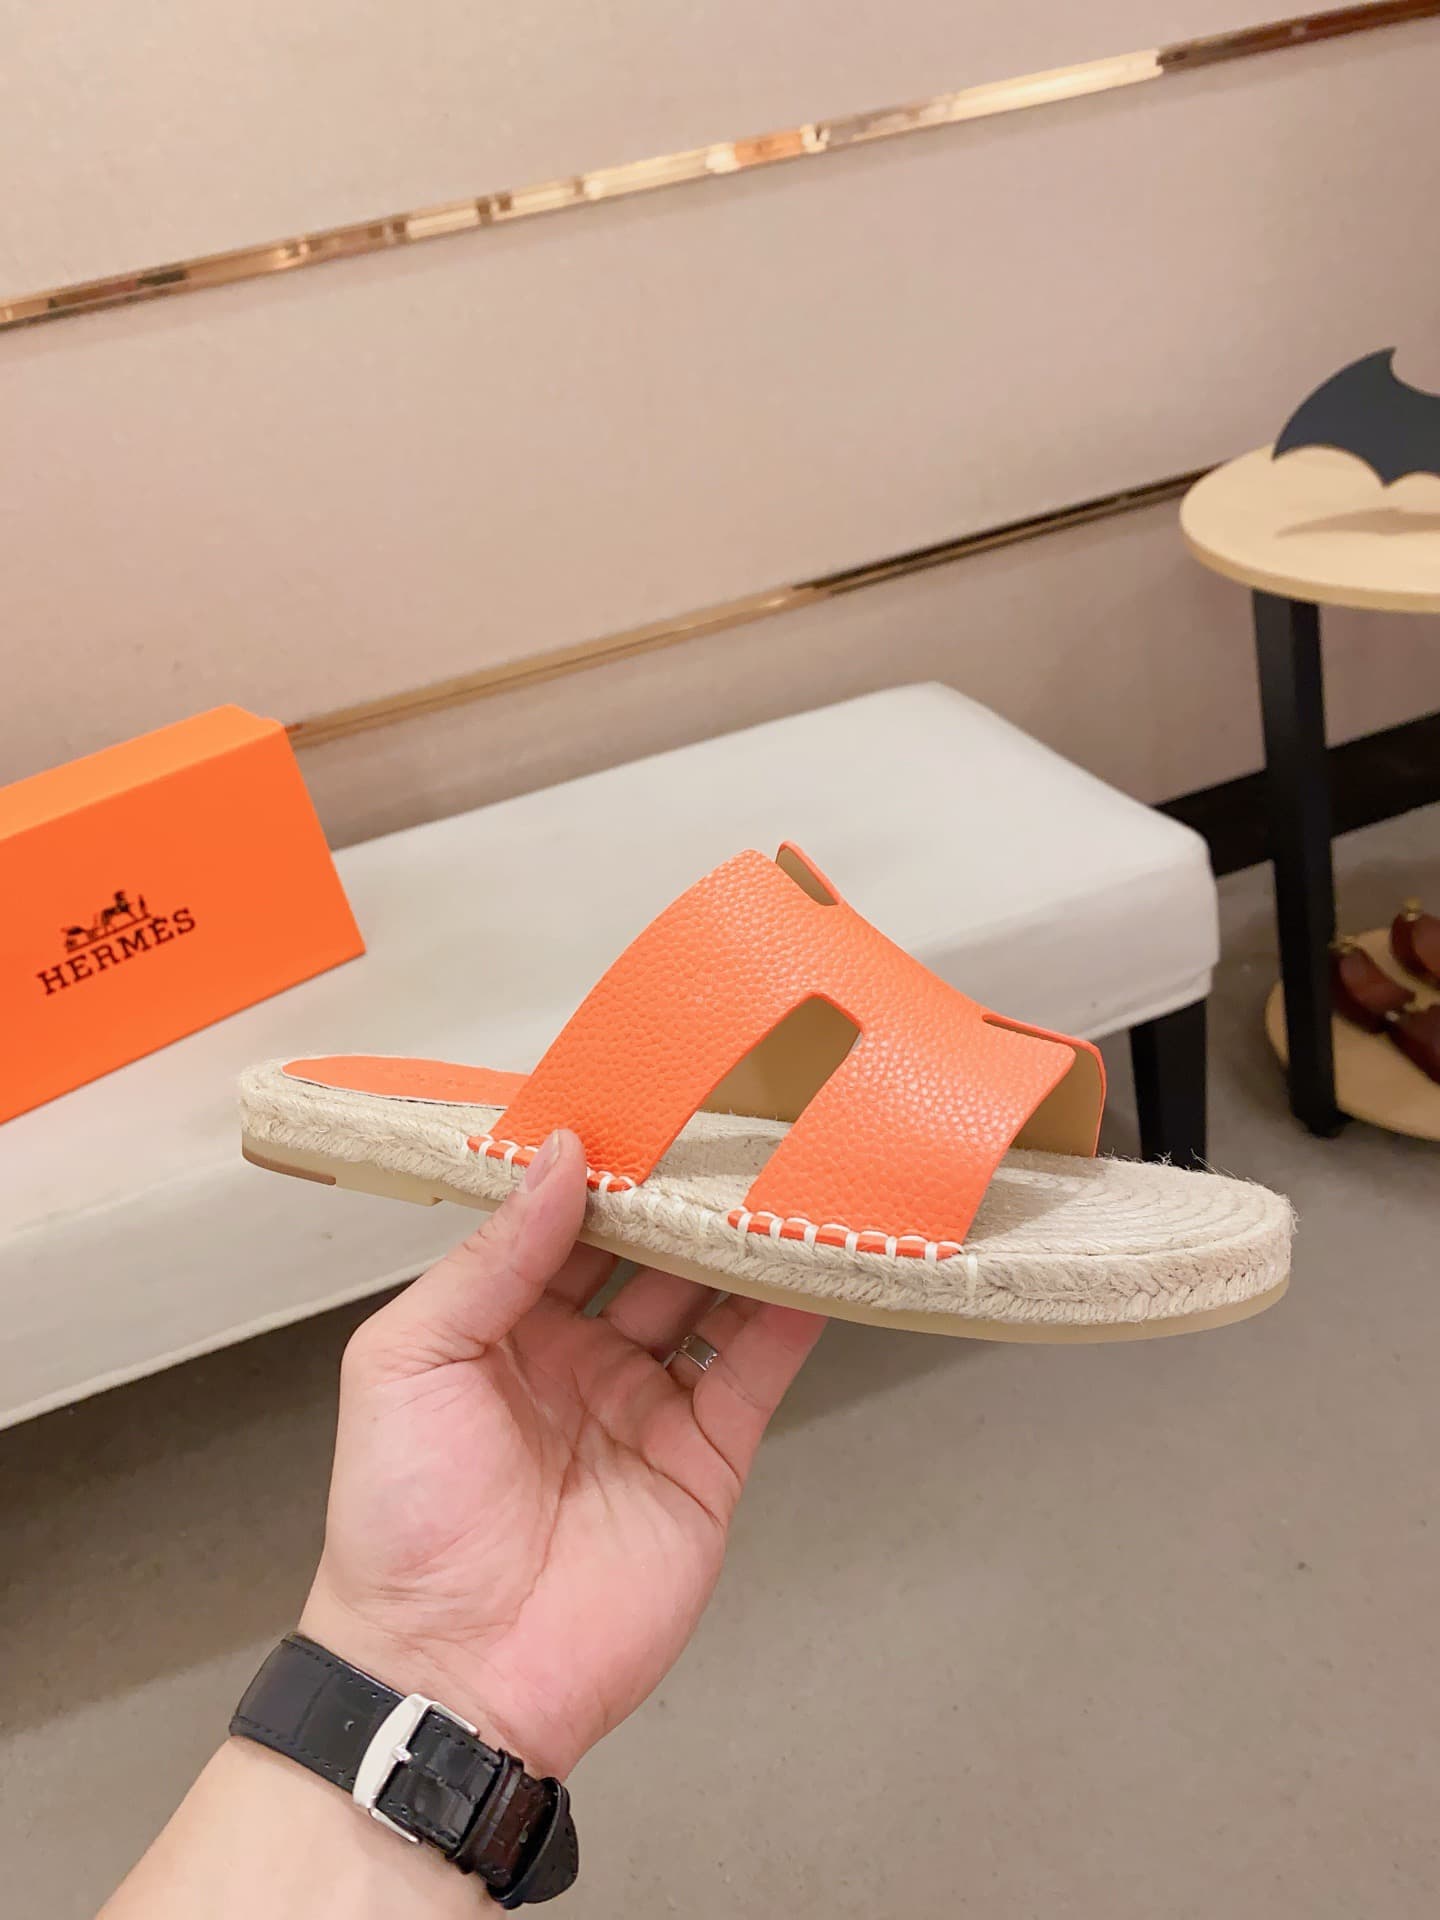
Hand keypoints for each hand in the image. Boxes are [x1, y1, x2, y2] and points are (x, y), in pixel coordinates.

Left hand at [299, 1129, 822, 1779]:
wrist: (450, 1674)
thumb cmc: (399, 1522)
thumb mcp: (409, 1360)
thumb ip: (490, 1258)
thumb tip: (555, 1157)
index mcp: (497, 1326)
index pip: (560, 1222)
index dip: (599, 1166)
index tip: (641, 1103)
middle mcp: (576, 1356)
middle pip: (647, 1254)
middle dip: (684, 1196)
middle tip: (730, 1127)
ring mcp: (644, 1406)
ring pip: (709, 1301)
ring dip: (744, 1244)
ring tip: (784, 1176)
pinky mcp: (702, 1459)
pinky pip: (753, 1372)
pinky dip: (788, 1318)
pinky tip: (811, 1262)